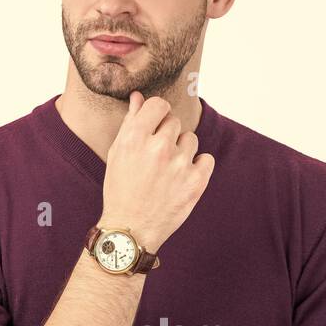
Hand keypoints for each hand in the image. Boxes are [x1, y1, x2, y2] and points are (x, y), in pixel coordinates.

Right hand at [98, 90, 215, 253]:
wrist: (131, 228)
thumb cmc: (120, 189)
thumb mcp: (118, 153)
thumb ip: (131, 122)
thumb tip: (138, 97)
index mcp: (135, 137)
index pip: (158, 105)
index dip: (157, 113)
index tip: (155, 125)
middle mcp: (158, 147)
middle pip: (175, 122)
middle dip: (167, 135)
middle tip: (156, 156)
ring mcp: (179, 165)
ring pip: (191, 139)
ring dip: (182, 151)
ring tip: (167, 170)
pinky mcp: (196, 181)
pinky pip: (206, 159)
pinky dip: (197, 167)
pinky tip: (182, 177)